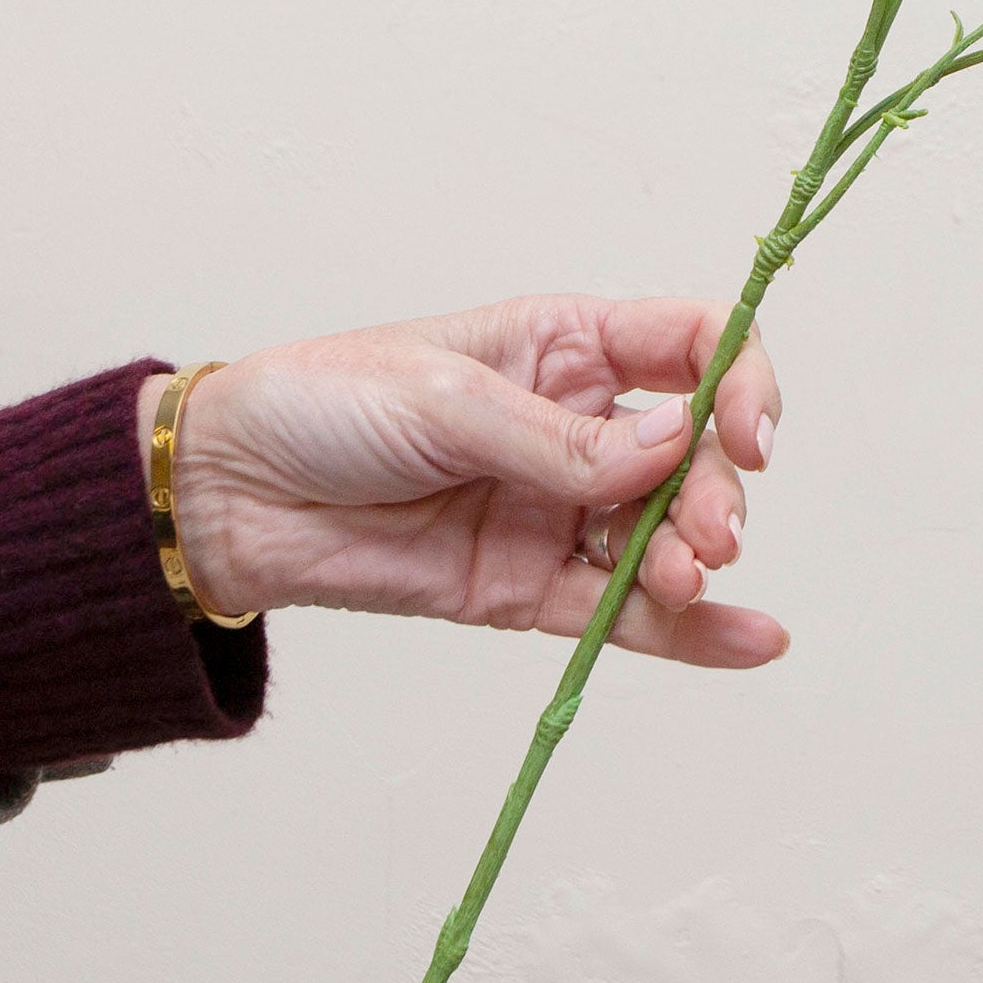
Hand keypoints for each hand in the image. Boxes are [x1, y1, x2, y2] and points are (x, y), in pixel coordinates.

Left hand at [137, 296, 785, 667]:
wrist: (230, 494)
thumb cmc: (322, 405)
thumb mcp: (441, 398)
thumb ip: (557, 439)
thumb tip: (673, 448)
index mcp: (562, 345)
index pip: (691, 343)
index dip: (740, 378)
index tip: (749, 434)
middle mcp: (576, 425)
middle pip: (692, 453)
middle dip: (715, 492)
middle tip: (706, 536)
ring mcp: (557, 509)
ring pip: (663, 535)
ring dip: (696, 560)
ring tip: (689, 581)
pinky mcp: (527, 585)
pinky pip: (623, 612)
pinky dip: (691, 632)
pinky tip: (752, 640)